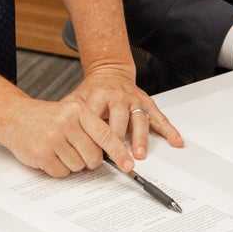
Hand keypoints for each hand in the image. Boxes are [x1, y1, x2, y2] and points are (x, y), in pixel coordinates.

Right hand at [0, 94, 131, 178]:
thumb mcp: (70, 113)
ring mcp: (53, 139)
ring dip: (72, 164)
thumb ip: (90, 128)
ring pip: (78, 166)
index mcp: (77, 110)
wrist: (14, 116)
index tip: (128, 165)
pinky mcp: (42, 154)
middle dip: (90, 160)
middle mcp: (66, 123)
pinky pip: (62, 172)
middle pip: (93, 156)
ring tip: (60, 149)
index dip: (119, 152)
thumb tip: (113, 152)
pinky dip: (58, 169)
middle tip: (79, 152)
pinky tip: (50, 155)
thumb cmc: (45, 117)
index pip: (105, 135)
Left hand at [60, 66, 181, 166]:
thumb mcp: (77, 99)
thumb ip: (69, 114)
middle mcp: (117, 96)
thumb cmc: (92, 92)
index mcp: (98, 95)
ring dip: (141, 137)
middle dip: (119, 139)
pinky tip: (176, 141)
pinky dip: (169, 129)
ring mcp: (134, 99)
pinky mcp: (147, 102)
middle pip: (119, 118)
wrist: (109, 72)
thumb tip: (56, 135)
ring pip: (139, 118)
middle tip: (119, 158)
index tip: (96, 154)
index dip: (96, 136)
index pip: (97, 117)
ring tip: (140, 153)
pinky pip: (159, 117)